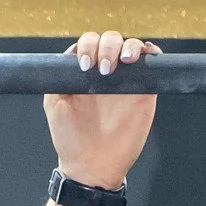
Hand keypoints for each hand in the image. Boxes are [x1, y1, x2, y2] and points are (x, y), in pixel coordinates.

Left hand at [45, 30, 161, 190]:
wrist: (92, 166)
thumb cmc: (71, 140)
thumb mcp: (54, 105)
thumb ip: (57, 78)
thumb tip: (71, 54)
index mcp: (85, 73)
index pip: (90, 43)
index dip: (89, 45)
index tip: (85, 65)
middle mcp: (106, 73)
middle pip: (111, 40)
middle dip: (108, 46)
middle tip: (104, 69)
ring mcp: (126, 81)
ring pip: (131, 47)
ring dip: (128, 46)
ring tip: (123, 61)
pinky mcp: (144, 92)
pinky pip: (151, 62)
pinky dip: (151, 52)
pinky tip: (143, 55)